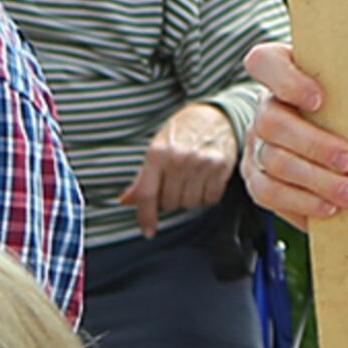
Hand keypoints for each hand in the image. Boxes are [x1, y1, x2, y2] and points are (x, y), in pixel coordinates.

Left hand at [118, 100, 241, 223]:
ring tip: (191, 182)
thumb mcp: (157, 148)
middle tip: (175, 186)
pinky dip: (206, 196)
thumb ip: (142, 177)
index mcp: (157, 153)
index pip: (147, 194)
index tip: (148, 231)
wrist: (217, 116)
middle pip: (170, 202)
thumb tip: (126, 201)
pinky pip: (211, 198)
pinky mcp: (222, 167)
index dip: (146, 216)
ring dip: (189, 199)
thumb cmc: (182, 132)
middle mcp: (179, 158)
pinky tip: (205, 181)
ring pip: (190, 203)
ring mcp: (202, 163)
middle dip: (170, 200)